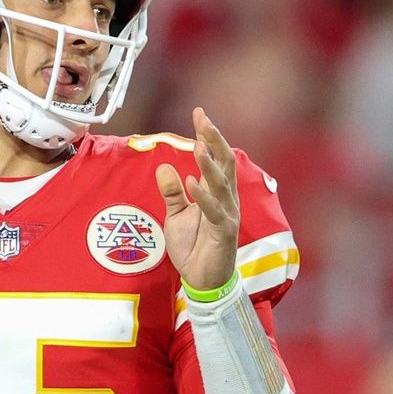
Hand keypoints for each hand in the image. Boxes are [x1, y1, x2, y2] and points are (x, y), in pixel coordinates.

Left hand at [155, 107, 239, 290]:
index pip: (215, 157)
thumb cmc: (193, 247)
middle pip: (224, 163)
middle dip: (214, 140)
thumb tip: (164, 167)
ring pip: (221, 184)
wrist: (202, 280)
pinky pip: (215, 212)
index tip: (199, 113)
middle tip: (203, 119)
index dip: (208, 135)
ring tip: (197, 145)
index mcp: (215, 192)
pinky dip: (204, 197)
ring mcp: (227, 215)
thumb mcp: (175, 216)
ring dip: (208, 164)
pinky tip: (192, 183)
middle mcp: (226, 199)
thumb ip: (171, 193)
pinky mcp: (224, 232)